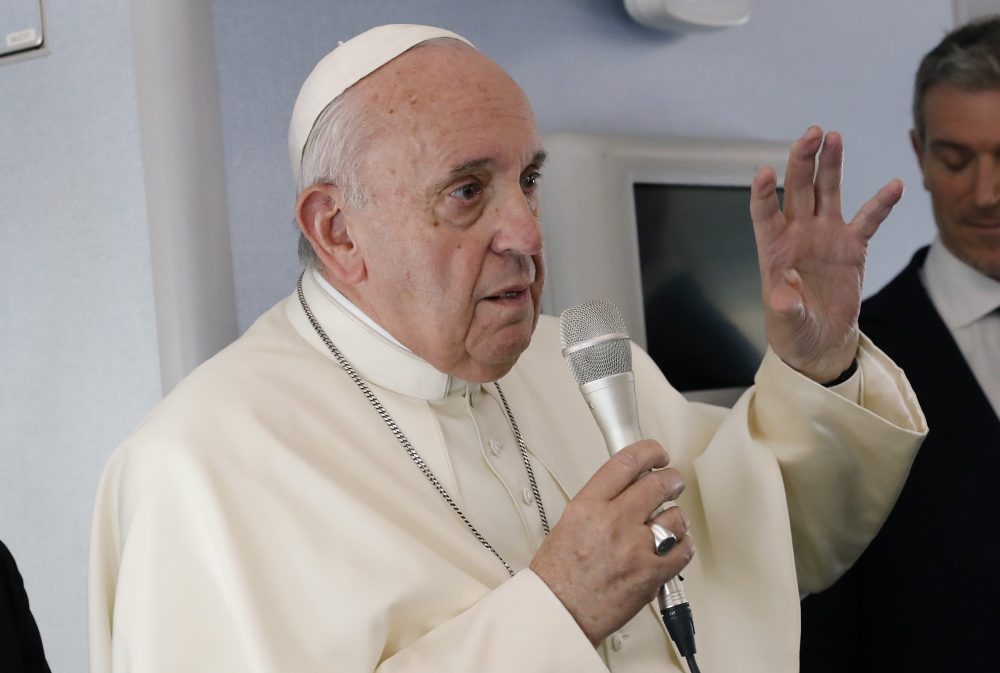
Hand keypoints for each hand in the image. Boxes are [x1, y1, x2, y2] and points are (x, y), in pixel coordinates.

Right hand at [529, 441, 693, 645]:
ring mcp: (635, 549)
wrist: (559, 613)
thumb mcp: (568, 522)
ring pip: (675, 517)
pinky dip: (683, 545)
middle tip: (673, 481)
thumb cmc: (557, 575)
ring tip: (669, 521)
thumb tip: (626, 488)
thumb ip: (599, 502)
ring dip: (676, 516)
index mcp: (588, 506)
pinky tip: (675, 545)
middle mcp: (613, 523)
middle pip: (658, 484)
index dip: (649, 451)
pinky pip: (683, 550)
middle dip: (671, 479)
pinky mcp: (652, 574)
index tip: (657, 454)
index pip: (626, 463)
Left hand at [750, 126, 903, 381]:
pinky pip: (868, 219)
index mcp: (774, 248)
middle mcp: (798, 234)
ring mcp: (825, 236)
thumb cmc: (794, 330)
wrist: (820, 340)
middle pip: (798, 189)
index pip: (764, 213)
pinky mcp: (852, 247)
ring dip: (831, 165)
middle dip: (803, 161)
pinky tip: (894, 184)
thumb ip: (785, 306)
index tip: (762, 173)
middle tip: (811, 133)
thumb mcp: (786, 323)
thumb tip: (783, 291)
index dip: (763, 193)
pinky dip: (881, 204)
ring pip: (827, 192)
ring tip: (834, 136)